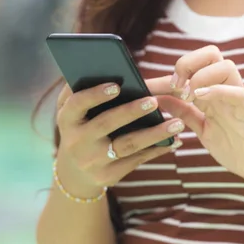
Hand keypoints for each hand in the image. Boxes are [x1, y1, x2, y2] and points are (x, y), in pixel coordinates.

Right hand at [56, 80, 183, 189]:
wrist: (74, 172)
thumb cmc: (78, 129)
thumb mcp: (69, 112)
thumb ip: (76, 91)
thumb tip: (96, 68)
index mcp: (67, 120)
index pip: (78, 105)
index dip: (95, 95)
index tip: (116, 86)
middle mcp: (77, 141)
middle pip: (106, 124)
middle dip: (130, 111)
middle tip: (154, 100)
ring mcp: (93, 160)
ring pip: (127, 145)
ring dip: (154, 134)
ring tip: (177, 123)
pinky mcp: (109, 175)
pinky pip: (136, 160)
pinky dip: (156, 149)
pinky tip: (173, 140)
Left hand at [160, 45, 243, 188]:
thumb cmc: (231, 144)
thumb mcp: (199, 126)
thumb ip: (181, 110)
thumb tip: (157, 98)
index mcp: (211, 90)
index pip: (193, 65)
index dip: (167, 72)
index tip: (147, 87)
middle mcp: (224, 88)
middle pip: (211, 53)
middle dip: (187, 63)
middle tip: (175, 86)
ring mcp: (236, 98)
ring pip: (226, 66)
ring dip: (200, 77)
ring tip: (187, 96)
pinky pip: (236, 92)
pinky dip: (215, 91)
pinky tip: (199, 99)